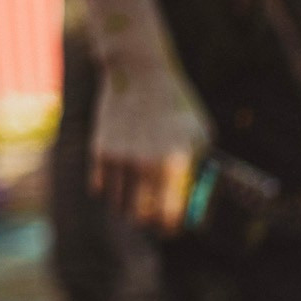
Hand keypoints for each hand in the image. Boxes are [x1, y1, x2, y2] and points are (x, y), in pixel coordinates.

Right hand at [91, 56, 209, 231]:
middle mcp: (146, 166)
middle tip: (155, 218)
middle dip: (150, 222)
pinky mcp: (99, 151)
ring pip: (119, 206)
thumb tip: (194, 204)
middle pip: (141, 218)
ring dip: (129, 207)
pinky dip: (111, 191)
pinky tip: (123, 181)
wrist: (139, 72)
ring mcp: (120, 159)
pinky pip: (101, 188)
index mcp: (176, 164)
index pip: (171, 216)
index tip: (174, 227)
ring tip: (139, 198)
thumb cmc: (178, 106)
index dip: (172, 228)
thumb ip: (199, 171)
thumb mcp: (201, 136)